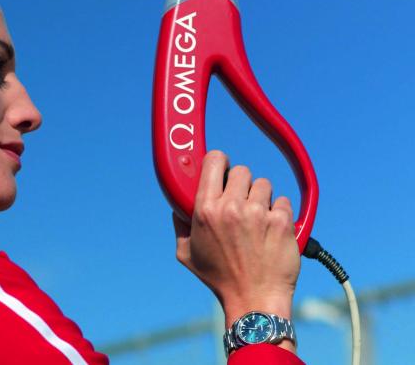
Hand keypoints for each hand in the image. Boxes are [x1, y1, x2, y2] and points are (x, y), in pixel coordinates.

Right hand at [172, 150, 300, 351]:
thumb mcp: (186, 253)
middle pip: (241, 171)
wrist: (254, 299)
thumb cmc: (220, 279)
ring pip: (263, 184)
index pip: (214, 162)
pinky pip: (283, 201)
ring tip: (258, 218)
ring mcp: (258, 214)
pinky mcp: (281, 222)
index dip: (219, 161)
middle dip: (241, 184)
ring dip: (262, 198)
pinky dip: (279, 212)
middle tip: (241, 201)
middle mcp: (231, 208)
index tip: (222, 167)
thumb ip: (180, 226)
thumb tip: (178, 207)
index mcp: (205, 211)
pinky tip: (272, 229)